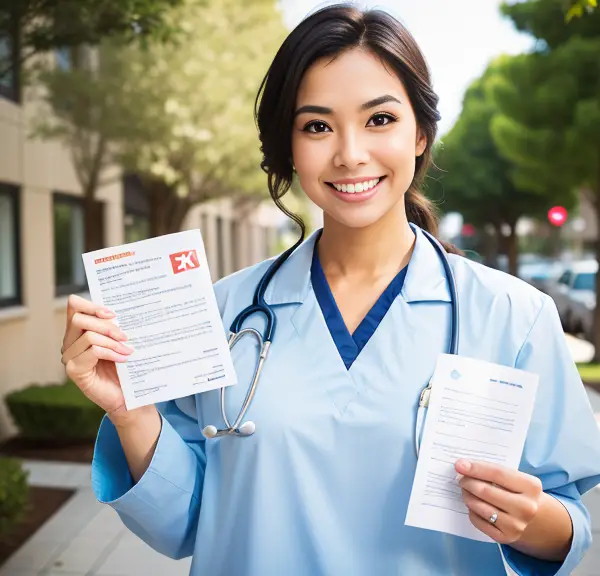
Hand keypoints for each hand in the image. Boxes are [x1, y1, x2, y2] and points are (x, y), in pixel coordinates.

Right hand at [61, 294, 134, 420]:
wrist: (125, 395)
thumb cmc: (123, 366)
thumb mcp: (119, 341)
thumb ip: (114, 326)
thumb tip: (120, 311)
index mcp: (79, 330)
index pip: (74, 306)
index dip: (91, 305)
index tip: (113, 314)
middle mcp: (70, 342)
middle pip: (79, 319)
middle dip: (106, 325)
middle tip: (125, 336)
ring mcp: (69, 356)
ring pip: (88, 336)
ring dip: (112, 342)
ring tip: (128, 350)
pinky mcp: (74, 370)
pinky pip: (92, 352)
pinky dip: (111, 353)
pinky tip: (123, 358)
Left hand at [456, 459, 542, 544]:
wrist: (539, 521)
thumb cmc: (520, 492)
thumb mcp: (516, 479)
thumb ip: (493, 471)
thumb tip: (463, 466)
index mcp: (531, 486)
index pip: (497, 473)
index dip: (476, 468)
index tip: (459, 464)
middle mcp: (526, 507)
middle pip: (486, 491)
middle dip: (467, 482)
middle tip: (459, 478)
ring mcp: (516, 525)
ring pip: (479, 506)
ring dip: (467, 495)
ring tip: (465, 490)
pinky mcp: (505, 538)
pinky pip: (478, 520)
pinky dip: (471, 510)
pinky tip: (473, 505)